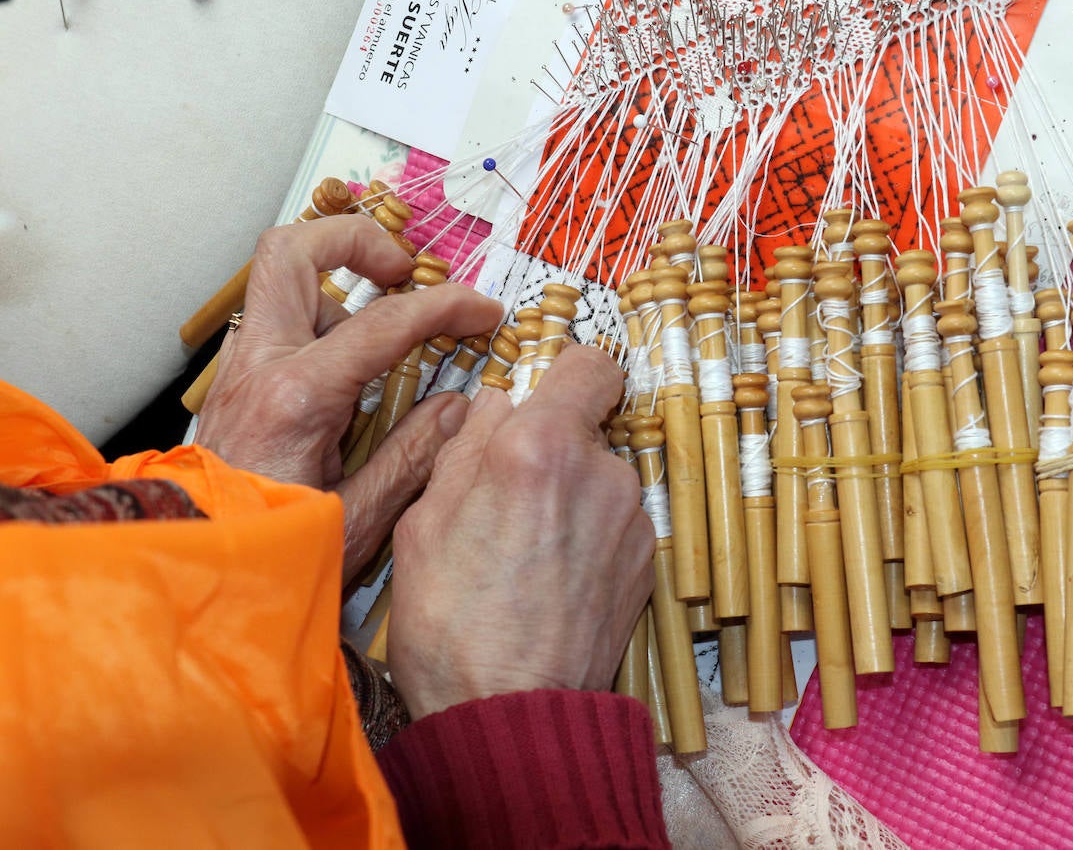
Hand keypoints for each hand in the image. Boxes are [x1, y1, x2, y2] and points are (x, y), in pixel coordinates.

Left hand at [194, 215, 502, 580]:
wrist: (192, 573)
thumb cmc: (267, 558)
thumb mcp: (357, 521)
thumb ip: (412, 457)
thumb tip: (456, 408)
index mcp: (296, 398)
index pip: (384, 322)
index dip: (446, 307)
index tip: (483, 311)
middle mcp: (258, 367)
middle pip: (291, 251)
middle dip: (356, 240)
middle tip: (405, 269)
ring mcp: (239, 370)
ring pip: (280, 283)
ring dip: (337, 285)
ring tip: (386, 324)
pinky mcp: (235, 385)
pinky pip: (278, 325)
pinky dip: (321, 322)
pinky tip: (353, 367)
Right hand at [387, 344, 655, 717]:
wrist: (510, 710)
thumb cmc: (451, 623)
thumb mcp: (425, 520)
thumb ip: (467, 446)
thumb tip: (494, 405)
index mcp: (540, 446)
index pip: (590, 363)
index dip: (566, 375)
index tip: (542, 398)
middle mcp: (601, 471)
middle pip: (586, 427)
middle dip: (551, 448)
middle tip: (505, 497)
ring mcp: (631, 518)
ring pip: (599, 478)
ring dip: (570, 496)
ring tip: (523, 551)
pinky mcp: (647, 561)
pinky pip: (614, 522)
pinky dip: (589, 536)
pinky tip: (552, 579)